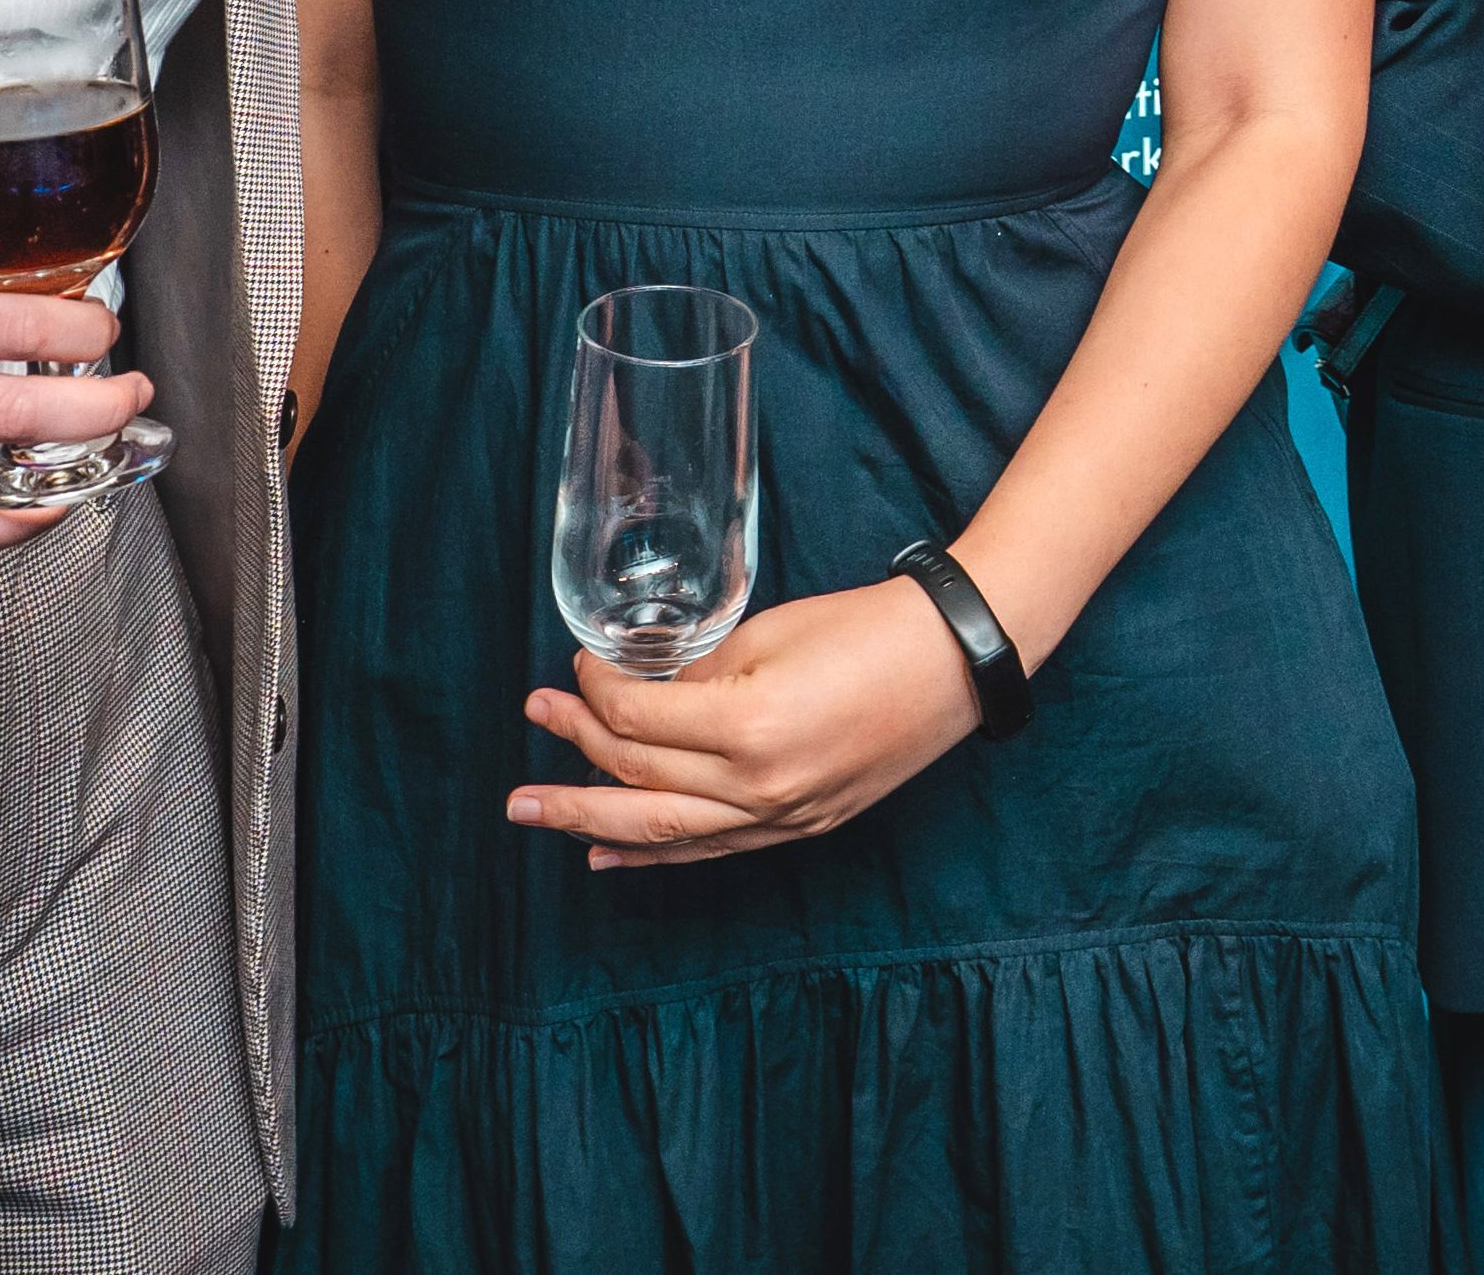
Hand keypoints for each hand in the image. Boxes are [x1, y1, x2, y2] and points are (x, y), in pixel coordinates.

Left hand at [513, 570, 988, 868]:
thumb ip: (699, 676)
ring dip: (590, 819)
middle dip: (572, 756)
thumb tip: (645, 699)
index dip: (597, 692)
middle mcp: (760, 786)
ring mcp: (781, 817)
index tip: (579, 666)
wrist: (954, 662)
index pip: (640, 722)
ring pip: (663, 829)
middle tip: (530, 725)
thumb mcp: (769, 633)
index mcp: (750, 725)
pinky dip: (651, 852)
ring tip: (533, 813)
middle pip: (638, 781)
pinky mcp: (800, 828)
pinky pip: (709, 849)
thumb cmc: (867, 630)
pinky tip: (604, 853)